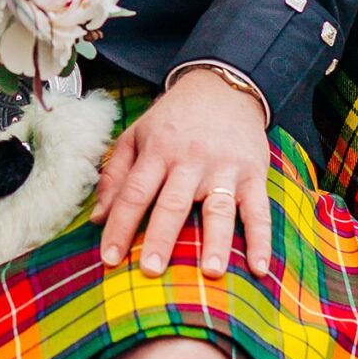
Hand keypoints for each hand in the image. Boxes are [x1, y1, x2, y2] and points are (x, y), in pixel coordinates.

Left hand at [93, 69, 272, 279]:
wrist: (222, 87)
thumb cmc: (173, 120)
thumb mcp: (136, 136)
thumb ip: (115, 176)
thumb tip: (96, 219)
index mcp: (157, 151)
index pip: (134, 193)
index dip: (119, 226)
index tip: (109, 258)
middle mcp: (190, 160)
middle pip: (173, 203)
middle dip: (161, 238)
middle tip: (150, 270)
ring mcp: (224, 168)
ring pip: (218, 208)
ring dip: (216, 241)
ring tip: (211, 272)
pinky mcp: (253, 174)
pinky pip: (258, 210)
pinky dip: (261, 239)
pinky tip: (258, 267)